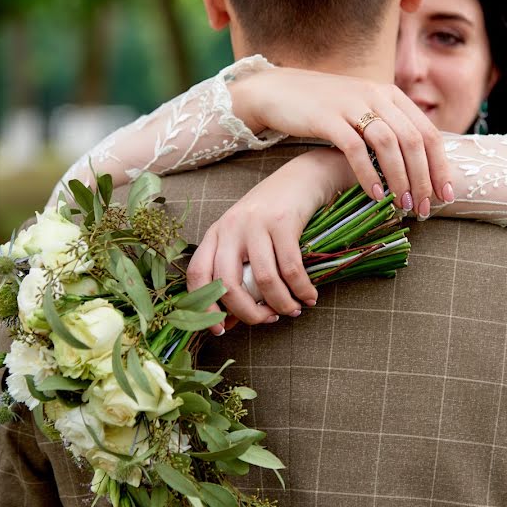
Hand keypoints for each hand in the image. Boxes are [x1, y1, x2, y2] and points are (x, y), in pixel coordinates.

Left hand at [187, 148, 354, 331]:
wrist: (302, 177)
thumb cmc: (273, 214)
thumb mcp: (247, 237)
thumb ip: (240, 271)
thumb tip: (234, 320)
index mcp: (215, 234)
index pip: (197, 275)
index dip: (205, 307)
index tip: (221, 329)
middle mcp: (230, 228)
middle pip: (228, 284)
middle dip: (248, 313)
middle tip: (267, 321)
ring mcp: (256, 224)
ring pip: (263, 280)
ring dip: (280, 303)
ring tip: (293, 310)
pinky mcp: (283, 222)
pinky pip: (291, 268)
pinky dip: (301, 289)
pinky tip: (309, 296)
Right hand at [230, 68, 453, 215]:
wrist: (278, 91)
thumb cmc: (324, 109)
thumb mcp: (363, 112)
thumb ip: (388, 129)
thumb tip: (417, 166)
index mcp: (391, 95)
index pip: (428, 132)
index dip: (440, 166)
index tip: (445, 195)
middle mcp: (376, 95)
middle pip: (413, 140)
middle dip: (423, 179)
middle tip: (423, 209)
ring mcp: (352, 104)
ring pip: (389, 144)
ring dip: (400, 179)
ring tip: (402, 206)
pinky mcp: (327, 116)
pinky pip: (355, 149)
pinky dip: (368, 174)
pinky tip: (374, 195)